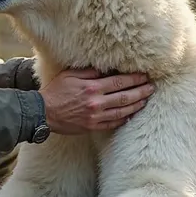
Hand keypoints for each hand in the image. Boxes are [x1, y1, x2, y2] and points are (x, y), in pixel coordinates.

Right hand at [39, 69, 153, 133]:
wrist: (43, 113)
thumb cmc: (56, 91)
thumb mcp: (70, 75)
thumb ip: (89, 72)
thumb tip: (105, 69)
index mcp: (92, 87)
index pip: (119, 82)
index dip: (134, 79)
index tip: (144, 75)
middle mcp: (96, 102)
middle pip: (125, 97)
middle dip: (141, 91)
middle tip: (152, 87)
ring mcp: (95, 117)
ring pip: (123, 111)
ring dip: (137, 105)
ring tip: (146, 99)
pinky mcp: (92, 127)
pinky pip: (113, 123)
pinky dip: (124, 119)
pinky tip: (131, 114)